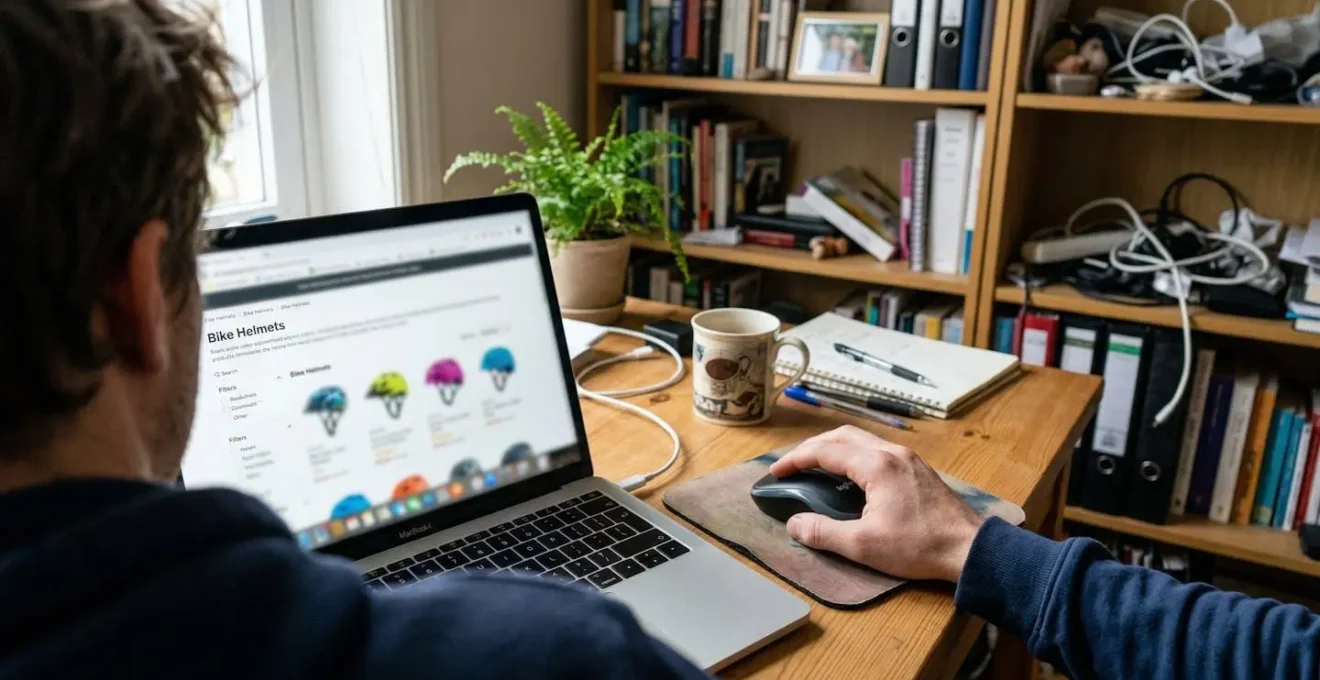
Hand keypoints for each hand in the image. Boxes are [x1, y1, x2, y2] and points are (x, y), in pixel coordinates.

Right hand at [769, 426, 983, 582]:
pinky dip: (854, 453)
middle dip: (812, 447)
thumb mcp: (863, 545)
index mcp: (876, 465)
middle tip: (792, 465)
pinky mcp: (918, 468)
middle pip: (842, 435)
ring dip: (834, 447)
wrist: (970, 549)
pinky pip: (877, 448)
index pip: (825, 451)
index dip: (796, 460)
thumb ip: (823, 532)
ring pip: (862, 438)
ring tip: (815, 465)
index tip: (776, 472)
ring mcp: (908, 458)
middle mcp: (892, 453)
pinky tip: (850, 473)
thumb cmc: (920, 547)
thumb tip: (794, 524)